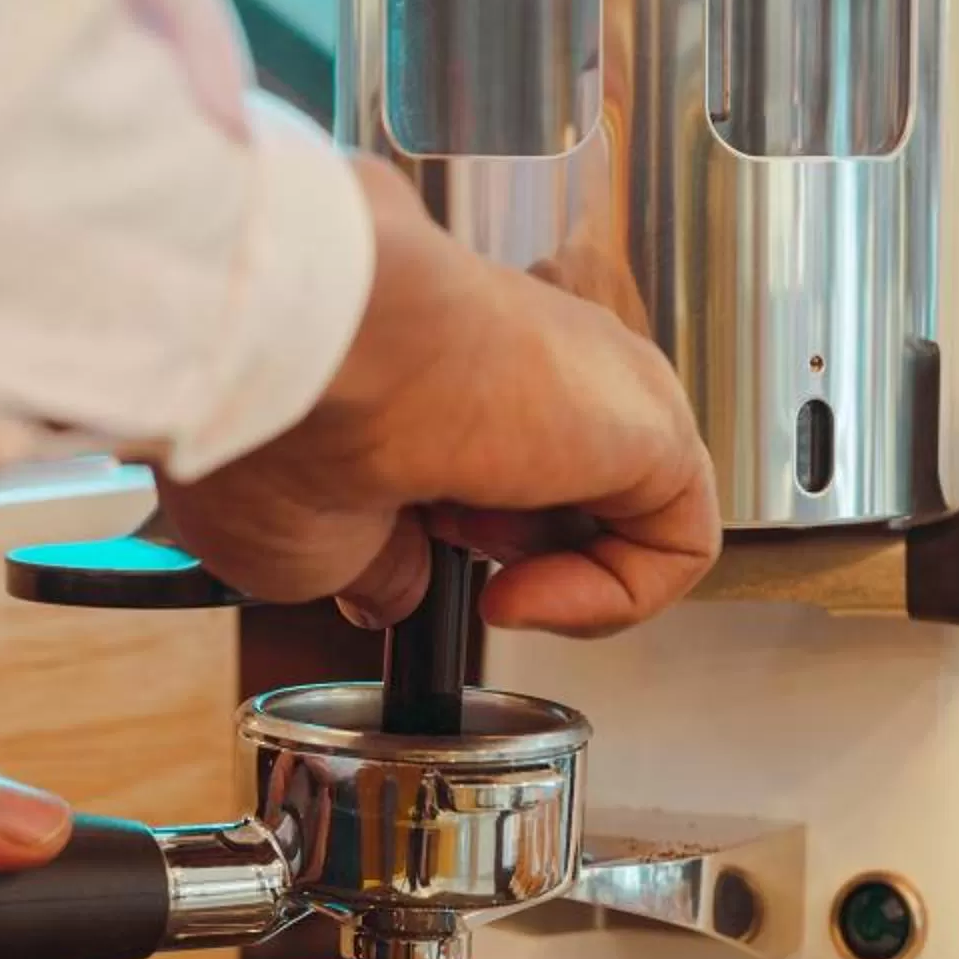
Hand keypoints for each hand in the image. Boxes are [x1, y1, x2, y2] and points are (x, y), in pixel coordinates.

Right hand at [153, 158, 718, 636]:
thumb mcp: (310, 536)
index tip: (389, 556)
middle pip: (555, 489)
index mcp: (446, 367)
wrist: (312, 358)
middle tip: (432, 551)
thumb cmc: (278, 424)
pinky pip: (680, 542)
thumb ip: (378, 562)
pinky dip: (616, 599)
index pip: (486, 463)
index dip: (441, 544)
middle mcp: (527, 364)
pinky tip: (526, 595)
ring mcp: (594, 384)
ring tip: (476, 563)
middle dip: (497, 552)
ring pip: (618, 512)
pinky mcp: (655, 424)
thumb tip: (402, 592)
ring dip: (550, 573)